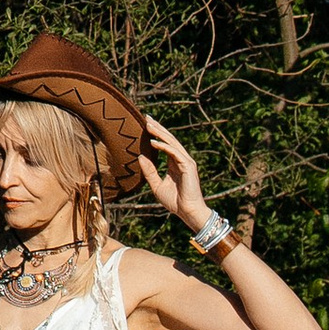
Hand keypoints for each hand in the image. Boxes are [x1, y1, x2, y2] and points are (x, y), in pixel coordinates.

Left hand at [136, 116, 212, 235]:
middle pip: (169, 139)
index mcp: (174, 163)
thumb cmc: (174, 201)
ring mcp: (186, 162)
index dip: (156, 134)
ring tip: (148, 125)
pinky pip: (174, 152)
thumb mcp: (156, 185)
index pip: (165, 144)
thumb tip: (140, 157)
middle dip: (158, 128)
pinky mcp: (188, 166)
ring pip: (172, 143)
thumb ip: (149, 171)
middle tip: (146, 117)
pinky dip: (164, 146)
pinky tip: (153, 142)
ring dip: (160, 133)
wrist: (187, 212)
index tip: (145, 124)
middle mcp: (181, 160)